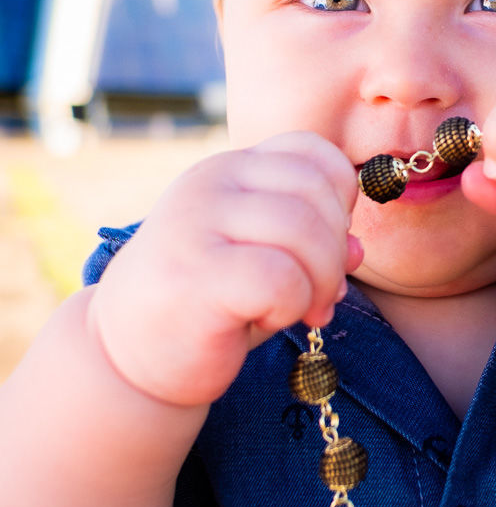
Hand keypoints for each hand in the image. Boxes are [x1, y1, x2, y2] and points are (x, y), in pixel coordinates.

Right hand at [88, 134, 361, 407]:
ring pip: (303, 230)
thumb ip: (311, 242)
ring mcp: (196, 222)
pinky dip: (292, 304)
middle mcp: (210, 182)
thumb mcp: (265, 258)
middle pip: (316, 191)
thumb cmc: (209, 302)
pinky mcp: (194, 272)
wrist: (127, 355)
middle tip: (324, 294)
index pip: (312, 152)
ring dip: (320, 282)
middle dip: (335, 251)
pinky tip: (272, 319)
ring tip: (304, 311)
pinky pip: (280, 277)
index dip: (340, 198)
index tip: (329, 244)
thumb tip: (357, 250)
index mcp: (230, 168)